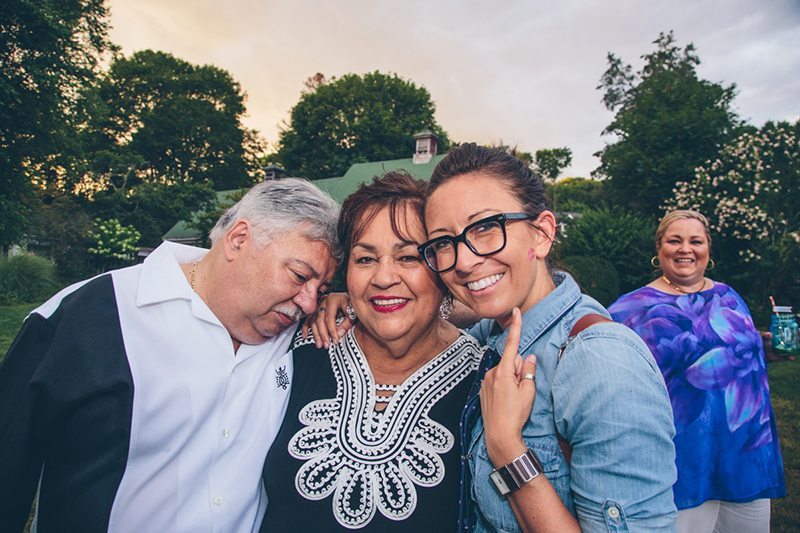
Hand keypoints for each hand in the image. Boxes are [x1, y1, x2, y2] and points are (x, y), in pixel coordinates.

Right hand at [301, 292, 354, 347]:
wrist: (350, 298)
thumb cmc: (352, 303)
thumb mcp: (353, 312)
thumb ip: (347, 323)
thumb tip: (339, 333)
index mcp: (333, 299)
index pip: (329, 317)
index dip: (332, 330)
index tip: (335, 340)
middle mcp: (323, 301)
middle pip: (319, 320)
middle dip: (323, 334)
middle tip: (327, 344)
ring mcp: (318, 305)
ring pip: (313, 321)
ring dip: (315, 334)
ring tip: (320, 344)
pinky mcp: (316, 310)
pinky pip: (308, 320)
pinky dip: (306, 329)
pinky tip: (305, 337)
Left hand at [480, 307, 537, 466]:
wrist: (500, 435)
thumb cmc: (516, 414)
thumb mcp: (528, 392)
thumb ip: (528, 371)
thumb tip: (528, 357)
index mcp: (503, 371)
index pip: (512, 344)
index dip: (516, 327)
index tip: (515, 311)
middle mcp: (492, 373)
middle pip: (510, 362)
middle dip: (518, 370)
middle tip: (521, 389)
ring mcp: (486, 381)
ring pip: (504, 372)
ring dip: (511, 379)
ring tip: (513, 399)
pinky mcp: (483, 390)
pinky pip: (497, 381)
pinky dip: (504, 386)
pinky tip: (506, 401)